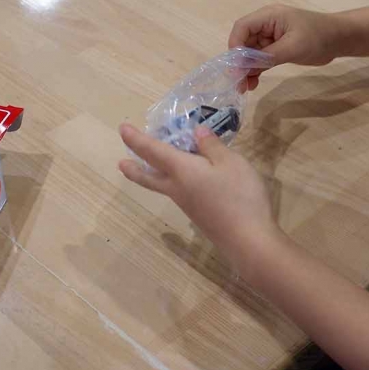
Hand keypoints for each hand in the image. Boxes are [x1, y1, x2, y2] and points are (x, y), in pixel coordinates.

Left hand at [118, 123, 280, 271]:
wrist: (247, 240)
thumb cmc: (239, 195)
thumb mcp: (231, 162)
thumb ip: (212, 146)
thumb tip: (196, 132)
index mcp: (182, 170)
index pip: (153, 151)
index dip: (136, 139)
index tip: (123, 129)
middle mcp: (177, 188)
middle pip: (148, 178)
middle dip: (134, 169)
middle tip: (121, 163)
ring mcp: (187, 205)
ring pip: (163, 186)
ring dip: (153, 175)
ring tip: (155, 164)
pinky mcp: (199, 215)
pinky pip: (180, 193)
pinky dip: (175, 181)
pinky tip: (191, 178)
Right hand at [229, 5, 343, 91]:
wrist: (339, 39)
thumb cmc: (318, 37)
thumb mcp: (294, 47)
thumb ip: (268, 56)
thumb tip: (244, 67)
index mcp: (269, 16)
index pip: (242, 27)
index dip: (235, 45)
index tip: (235, 67)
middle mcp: (266, 25)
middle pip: (243, 41)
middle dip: (239, 62)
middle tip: (238, 83)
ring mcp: (271, 37)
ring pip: (250, 53)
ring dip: (246, 69)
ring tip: (245, 88)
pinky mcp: (277, 48)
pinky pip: (260, 59)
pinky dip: (256, 70)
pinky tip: (254, 84)